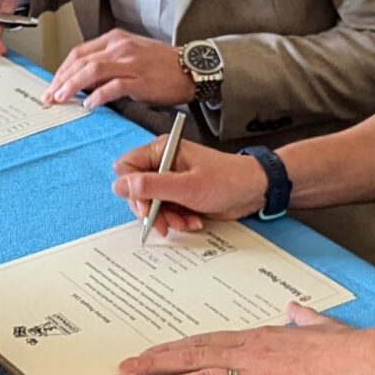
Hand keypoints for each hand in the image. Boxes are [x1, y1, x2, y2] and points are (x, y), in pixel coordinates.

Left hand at [44, 28, 194, 112]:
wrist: (190, 68)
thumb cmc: (162, 64)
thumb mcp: (131, 55)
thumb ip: (108, 64)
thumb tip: (84, 82)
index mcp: (115, 39)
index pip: (79, 52)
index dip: (62, 70)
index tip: (53, 84)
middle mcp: (120, 47)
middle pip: (81, 61)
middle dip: (61, 80)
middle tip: (50, 96)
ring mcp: (130, 62)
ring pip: (92, 71)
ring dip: (73, 86)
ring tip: (62, 99)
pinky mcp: (140, 78)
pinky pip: (113, 86)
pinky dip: (98, 96)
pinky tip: (90, 105)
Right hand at [112, 137, 266, 234]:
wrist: (254, 191)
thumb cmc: (226, 180)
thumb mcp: (187, 186)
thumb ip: (152, 186)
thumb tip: (120, 185)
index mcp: (161, 151)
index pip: (127, 167)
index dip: (131, 190)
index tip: (145, 208)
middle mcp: (163, 164)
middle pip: (137, 190)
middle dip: (151, 210)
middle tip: (163, 223)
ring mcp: (171, 180)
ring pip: (152, 204)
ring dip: (167, 218)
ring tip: (185, 222)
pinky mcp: (180, 195)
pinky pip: (167, 211)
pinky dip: (177, 220)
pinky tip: (193, 221)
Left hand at [125, 303, 374, 374]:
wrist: (372, 361)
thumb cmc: (350, 346)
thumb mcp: (322, 325)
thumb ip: (302, 318)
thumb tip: (294, 308)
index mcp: (260, 337)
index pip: (206, 341)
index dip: (173, 347)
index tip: (148, 351)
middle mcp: (252, 354)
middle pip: (193, 357)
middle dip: (154, 363)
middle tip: (123, 369)